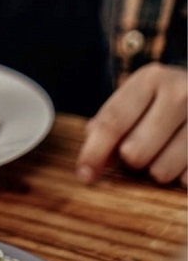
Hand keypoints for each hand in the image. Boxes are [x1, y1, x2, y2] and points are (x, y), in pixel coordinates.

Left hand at [76, 63, 186, 186]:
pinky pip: (187, 181)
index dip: (94, 151)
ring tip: (164, 151)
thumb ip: (111, 120)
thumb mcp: (139, 95)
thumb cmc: (167, 97)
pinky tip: (183, 159)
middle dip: (129, 159)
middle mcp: (179, 95)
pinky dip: (181, 177)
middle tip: (137, 149)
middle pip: (134, 152)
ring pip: (161, 171)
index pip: (113, 121)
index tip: (83, 174)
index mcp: (150, 79)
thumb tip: (90, 159)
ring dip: (156, 170)